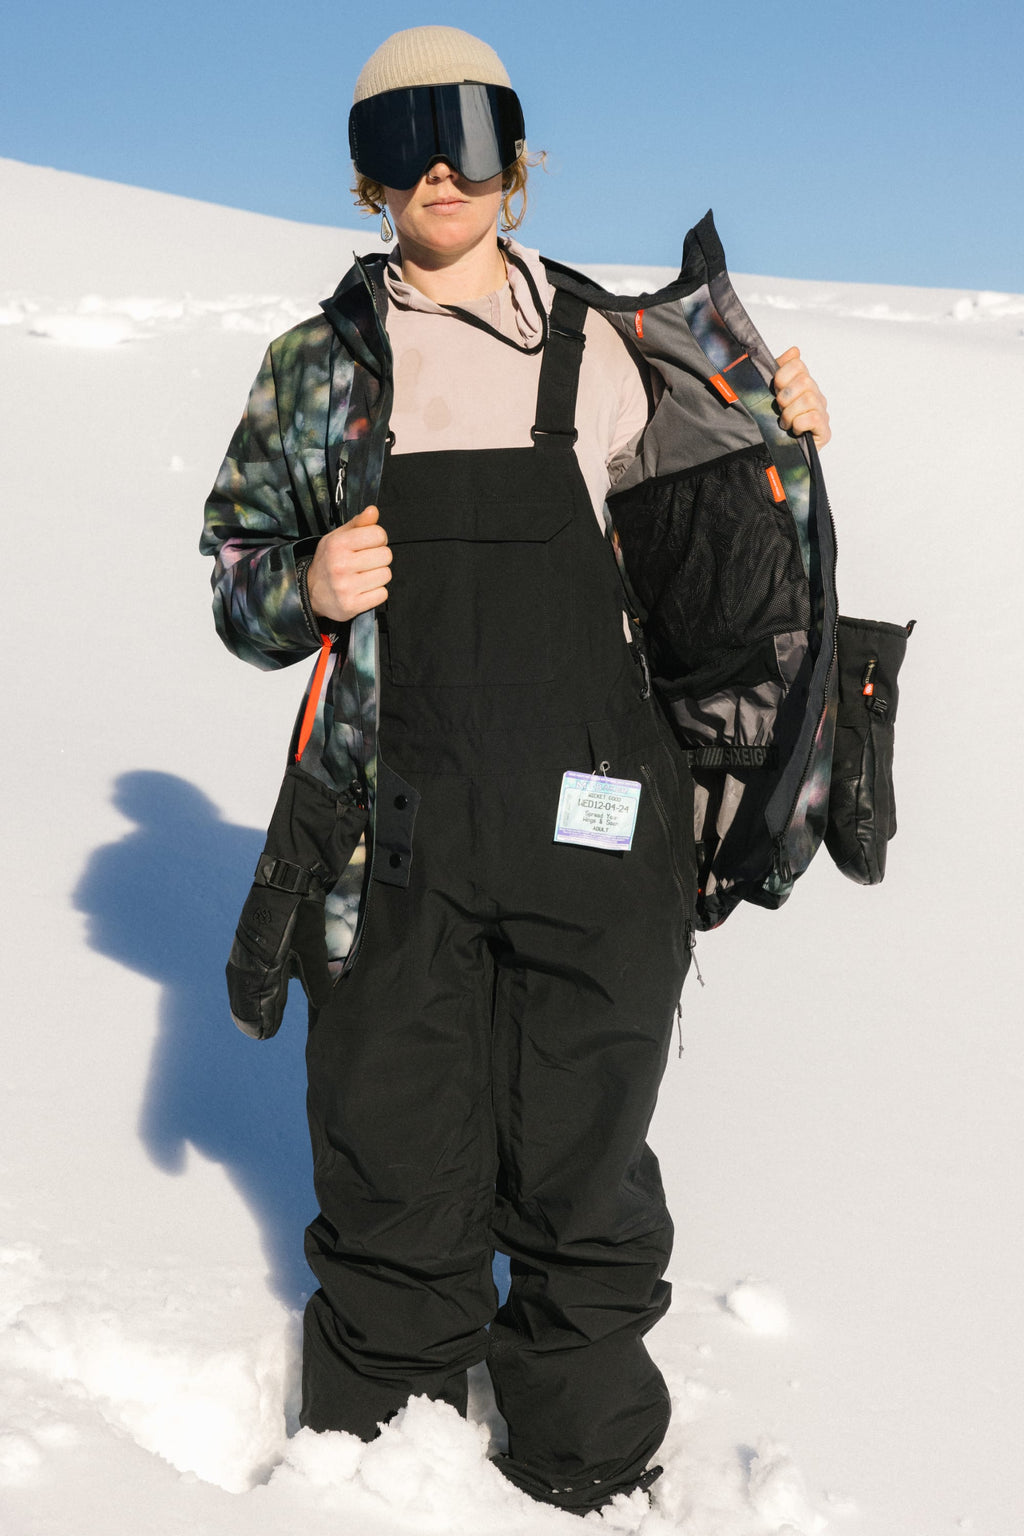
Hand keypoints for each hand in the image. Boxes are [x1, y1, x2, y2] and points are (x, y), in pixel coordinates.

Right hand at [306, 504, 391, 621]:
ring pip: (386, 575)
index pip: (378, 534)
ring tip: (364, 576)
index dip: (378, 539)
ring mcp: (346, 586)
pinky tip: (363, 589)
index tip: (369, 544)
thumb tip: (373, 511)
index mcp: (338, 544)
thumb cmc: (328, 562)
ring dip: (378, 576)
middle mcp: (341, 565)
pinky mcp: (352, 605)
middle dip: (379, 558)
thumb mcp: (338, 538)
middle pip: (386, 555)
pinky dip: (376, 592)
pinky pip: (382, 595)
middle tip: (366, 562)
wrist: (310, 592)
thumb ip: (358, 524)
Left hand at [772, 346, 830, 447]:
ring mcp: (822, 412)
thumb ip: (778, 370)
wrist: (776, 454)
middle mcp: (815, 395)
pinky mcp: (824, 431)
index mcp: (802, 384)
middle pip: (804, 381)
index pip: (798, 365)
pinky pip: (813, 417)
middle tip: (779, 409)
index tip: (775, 388)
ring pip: (809, 399)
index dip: (782, 375)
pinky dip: (799, 424)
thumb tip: (794, 350)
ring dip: (790, 412)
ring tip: (784, 423)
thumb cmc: (773, 424)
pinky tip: (794, 430)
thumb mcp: (770, 395)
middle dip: (785, 396)